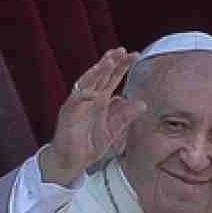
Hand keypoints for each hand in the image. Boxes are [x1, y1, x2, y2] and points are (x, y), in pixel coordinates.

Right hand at [41, 48, 145, 185]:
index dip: (122, 66)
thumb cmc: (90, 144)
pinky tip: (92, 92)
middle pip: (100, 75)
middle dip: (110, 62)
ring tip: (106, 62)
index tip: (134, 55)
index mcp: (101, 99)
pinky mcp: (68, 114)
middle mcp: (90, 97)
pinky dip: (82, 96)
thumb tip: (143, 104)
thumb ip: (126, 116)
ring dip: (96, 72)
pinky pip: (75, 102)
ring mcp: (78, 104)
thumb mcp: (114, 130)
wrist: (72, 161)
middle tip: (120, 51)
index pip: (113, 77)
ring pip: (86, 83)